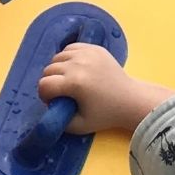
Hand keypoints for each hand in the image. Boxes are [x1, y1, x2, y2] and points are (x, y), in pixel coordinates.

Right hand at [38, 44, 165, 133]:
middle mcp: (78, 64)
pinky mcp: (94, 48)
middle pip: (49, 69)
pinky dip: (68, 57)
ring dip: (58, 69)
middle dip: (50, 82)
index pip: (44, 84)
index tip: (53, 101)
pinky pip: (70, 48)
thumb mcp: (79, 126)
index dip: (44, 95)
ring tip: (67, 79)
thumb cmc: (105, 115)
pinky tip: (74, 68)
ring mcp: (87, 53)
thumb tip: (49, 109)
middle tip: (60, 92)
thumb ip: (58, 120)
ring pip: (58, 57)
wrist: (130, 100)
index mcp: (74, 83)